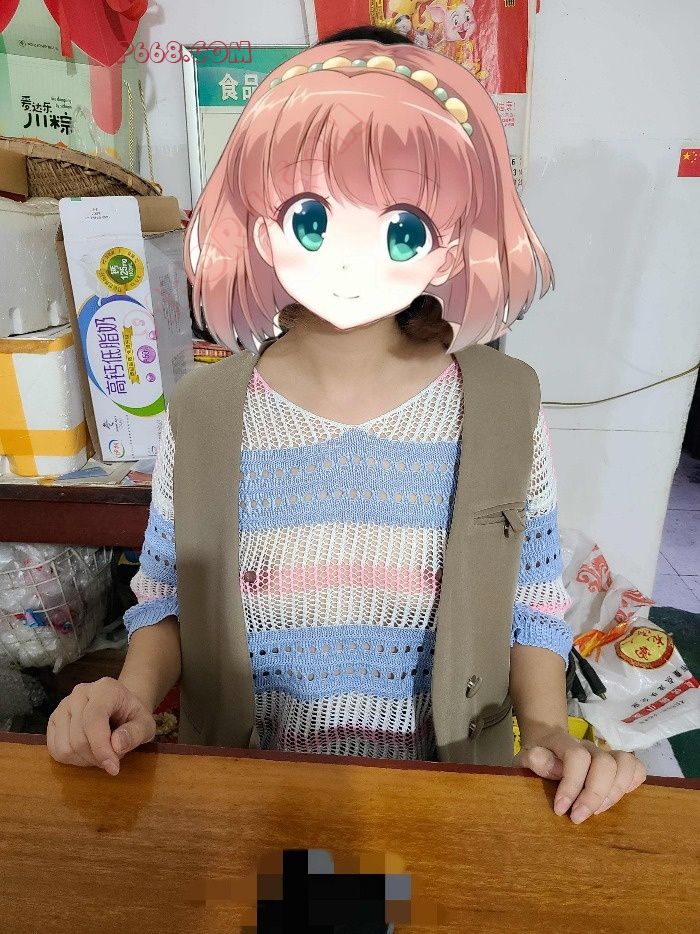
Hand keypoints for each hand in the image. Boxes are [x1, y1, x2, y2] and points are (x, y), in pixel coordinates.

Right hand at [47, 677, 155, 775]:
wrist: (120, 708)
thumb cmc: (132, 716)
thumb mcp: (145, 725)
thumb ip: (136, 733)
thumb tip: (117, 745)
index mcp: (104, 688)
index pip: (94, 720)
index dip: (101, 748)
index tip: (113, 768)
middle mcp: (80, 693)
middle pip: (78, 737)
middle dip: (96, 757)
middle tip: (112, 758)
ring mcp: (63, 705)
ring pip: (65, 746)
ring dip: (84, 759)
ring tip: (100, 753)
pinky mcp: (53, 720)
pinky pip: (54, 749)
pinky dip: (72, 759)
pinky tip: (86, 753)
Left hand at [513, 727, 646, 822]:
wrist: (547, 746)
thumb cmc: (538, 757)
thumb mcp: (526, 759)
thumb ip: (535, 760)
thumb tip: (553, 766)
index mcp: (564, 742)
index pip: (577, 757)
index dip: (571, 785)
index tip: (560, 809)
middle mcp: (589, 746)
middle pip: (605, 763)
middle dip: (593, 795)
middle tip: (578, 817)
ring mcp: (606, 754)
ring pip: (625, 764)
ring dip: (614, 793)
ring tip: (597, 812)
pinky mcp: (618, 764)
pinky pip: (636, 768)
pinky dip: (631, 785)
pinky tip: (615, 800)